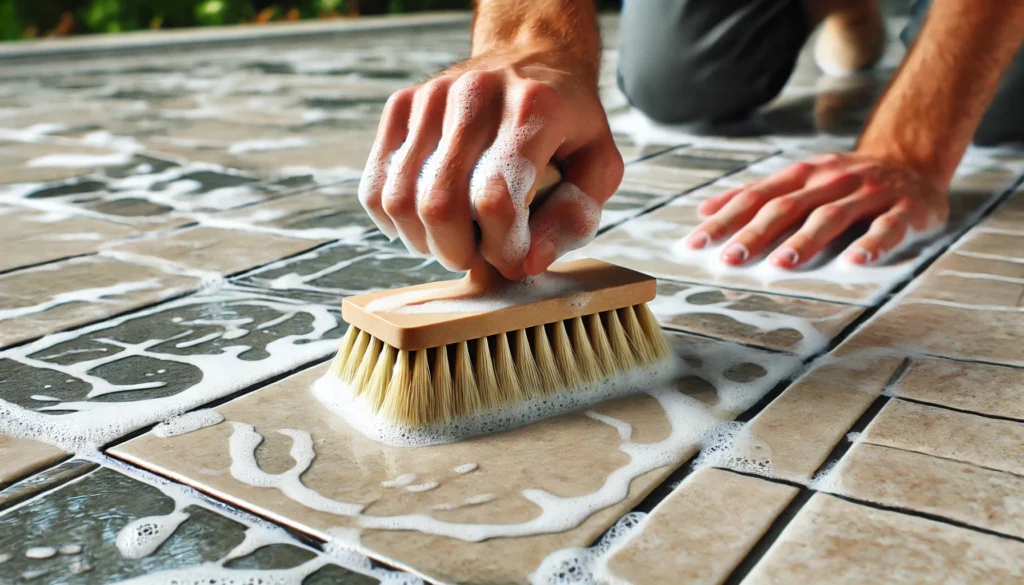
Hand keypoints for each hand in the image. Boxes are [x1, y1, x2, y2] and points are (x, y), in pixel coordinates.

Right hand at [358, 50, 622, 279]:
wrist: (531, 55)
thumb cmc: (567, 121)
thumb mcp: (599, 165)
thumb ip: (573, 216)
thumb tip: (526, 263)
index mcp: (534, 108)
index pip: (496, 199)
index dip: (502, 247)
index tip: (514, 258)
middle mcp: (476, 94)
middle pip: (439, 204)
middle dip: (458, 251)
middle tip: (478, 256)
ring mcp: (431, 96)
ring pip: (399, 200)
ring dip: (424, 241)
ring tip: (454, 239)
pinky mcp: (401, 105)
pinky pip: (375, 186)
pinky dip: (394, 220)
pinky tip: (425, 221)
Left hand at [684, 153, 948, 267]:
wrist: (913, 161)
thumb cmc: (844, 181)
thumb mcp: (799, 180)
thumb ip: (754, 195)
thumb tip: (703, 210)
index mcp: (804, 175)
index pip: (757, 197)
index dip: (725, 220)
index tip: (696, 244)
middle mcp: (833, 179)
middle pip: (788, 206)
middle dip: (757, 233)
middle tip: (731, 258)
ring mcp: (870, 193)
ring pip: (833, 216)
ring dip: (805, 240)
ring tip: (781, 263)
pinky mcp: (906, 208)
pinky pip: (888, 227)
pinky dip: (873, 244)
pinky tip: (856, 262)